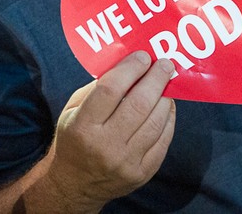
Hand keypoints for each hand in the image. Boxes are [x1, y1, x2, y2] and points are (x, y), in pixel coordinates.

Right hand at [44, 51, 175, 211]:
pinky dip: (169, 119)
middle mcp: (105, 145)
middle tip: (164, 63)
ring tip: (167, 83)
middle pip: (138, 104)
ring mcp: (126, 162)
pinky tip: (167, 106)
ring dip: (165, 98)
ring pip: (155, 122)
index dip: (130, 69)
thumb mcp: (73, 110)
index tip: (142, 56)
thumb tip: (129, 65)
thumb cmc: (74, 138)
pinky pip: (163, 141)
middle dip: (156, 79)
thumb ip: (98, 88)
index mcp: (83, 126)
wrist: (75, 185)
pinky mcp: (142, 173)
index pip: (110, 89)